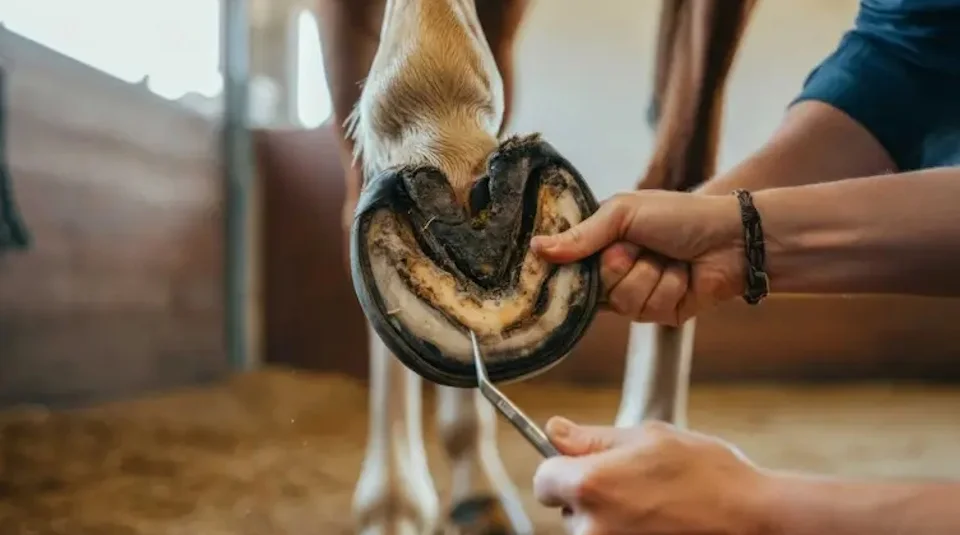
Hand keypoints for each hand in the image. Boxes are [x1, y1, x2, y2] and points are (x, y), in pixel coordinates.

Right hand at [530, 190, 744, 324]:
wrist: (732, 237)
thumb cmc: (679, 215)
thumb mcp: (624, 212)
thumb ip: (582, 234)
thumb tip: (538, 249)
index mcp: (603, 243)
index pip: (568, 264)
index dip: (568, 266)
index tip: (564, 262)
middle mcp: (616, 271)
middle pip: (594, 288)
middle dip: (620, 265)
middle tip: (640, 248)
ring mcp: (638, 294)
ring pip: (622, 302)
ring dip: (649, 277)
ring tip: (668, 260)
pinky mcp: (660, 313)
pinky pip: (648, 311)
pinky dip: (669, 289)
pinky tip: (683, 276)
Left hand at [533, 418, 770, 534]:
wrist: (755, 521)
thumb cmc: (707, 474)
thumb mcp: (648, 438)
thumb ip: (593, 438)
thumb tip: (554, 431)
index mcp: (590, 486)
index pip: (544, 480)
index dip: (563, 468)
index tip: (587, 464)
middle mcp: (591, 528)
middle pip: (566, 508)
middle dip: (590, 494)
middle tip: (637, 483)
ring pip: (590, 530)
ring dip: (609, 518)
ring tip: (656, 505)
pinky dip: (628, 534)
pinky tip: (662, 524)